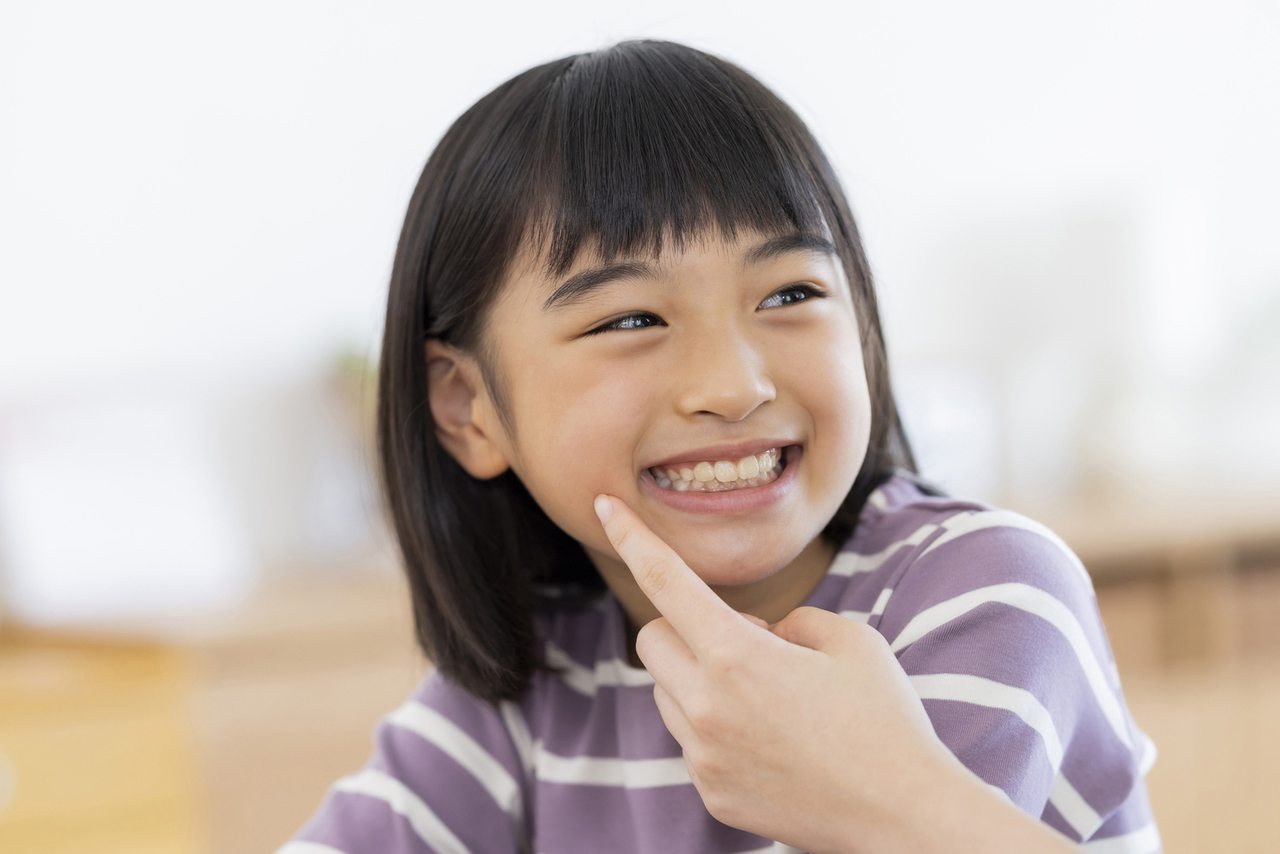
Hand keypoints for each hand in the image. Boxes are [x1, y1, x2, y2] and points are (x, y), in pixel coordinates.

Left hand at [592, 494, 956, 853]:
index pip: (665, 580)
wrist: (904, 815)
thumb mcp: (849, 640)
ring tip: (769, 700)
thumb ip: (790, 621)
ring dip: (698, 678)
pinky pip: (690, 740)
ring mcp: (704, 756)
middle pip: (651, 638)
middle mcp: (707, 707)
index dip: (631, 536)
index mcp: (737, 655)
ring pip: (665, 692)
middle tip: (749, 642)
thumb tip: (761, 636)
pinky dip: (715, 727)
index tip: (604, 506)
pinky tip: (772, 742)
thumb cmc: (884, 718)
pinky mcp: (712, 793)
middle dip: (682, 626)